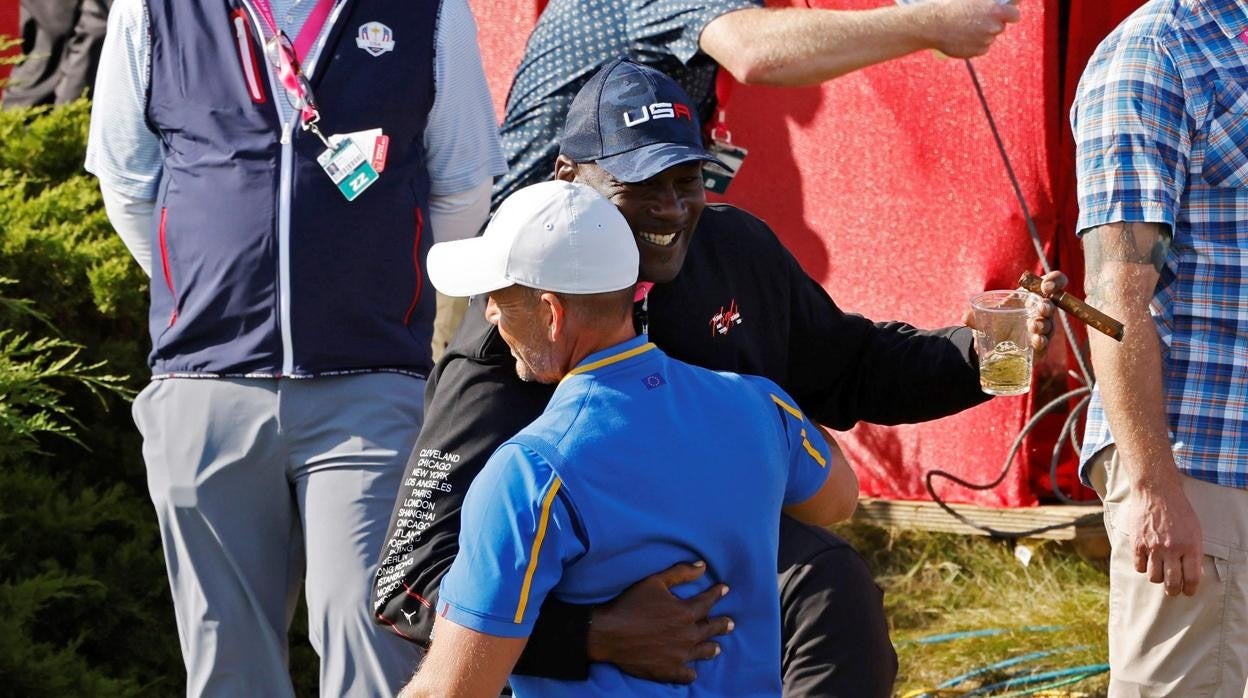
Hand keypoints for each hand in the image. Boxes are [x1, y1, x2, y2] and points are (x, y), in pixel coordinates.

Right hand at [587, 561, 732, 682]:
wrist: (609, 633)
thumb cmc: (630, 604)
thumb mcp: (654, 581)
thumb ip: (680, 573)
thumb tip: (702, 566)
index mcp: (686, 613)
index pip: (709, 602)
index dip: (717, 593)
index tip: (725, 589)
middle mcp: (688, 635)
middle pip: (712, 629)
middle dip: (723, 624)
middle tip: (730, 623)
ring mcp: (680, 656)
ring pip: (704, 652)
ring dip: (712, 648)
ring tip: (716, 648)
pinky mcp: (669, 671)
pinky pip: (687, 675)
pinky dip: (691, 672)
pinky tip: (691, 671)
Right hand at [927, 0, 1021, 58]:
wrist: (931, 24)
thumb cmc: (950, 5)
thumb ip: (990, 2)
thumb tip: (1003, 2)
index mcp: (996, 11)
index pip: (1015, 15)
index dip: (1010, 14)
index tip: (1005, 13)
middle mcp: (993, 28)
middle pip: (1000, 27)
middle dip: (992, 24)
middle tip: (976, 19)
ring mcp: (984, 42)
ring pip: (988, 38)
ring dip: (981, 34)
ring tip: (964, 27)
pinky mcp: (975, 52)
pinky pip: (979, 48)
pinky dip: (973, 44)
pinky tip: (961, 37)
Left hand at [961, 271, 1066, 353]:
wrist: (991, 342)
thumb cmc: (995, 319)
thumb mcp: (985, 313)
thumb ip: (975, 315)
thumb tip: (966, 318)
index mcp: (1031, 295)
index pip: (1053, 283)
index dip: (1055, 281)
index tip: (1045, 286)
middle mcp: (1040, 311)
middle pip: (1052, 305)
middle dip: (1047, 306)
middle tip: (1041, 309)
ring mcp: (1042, 328)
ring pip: (1049, 325)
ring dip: (1043, 324)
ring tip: (1034, 326)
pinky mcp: (1040, 345)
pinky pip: (1045, 343)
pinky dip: (1041, 341)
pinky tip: (1036, 341)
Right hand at [1123, 480, 1203, 595]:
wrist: (1156, 492)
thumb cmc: (1178, 510)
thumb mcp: (1194, 530)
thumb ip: (1193, 551)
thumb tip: (1190, 571)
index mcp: (1190, 546)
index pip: (1191, 578)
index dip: (1190, 589)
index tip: (1188, 591)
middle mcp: (1172, 549)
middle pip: (1172, 583)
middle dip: (1173, 590)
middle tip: (1172, 590)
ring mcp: (1153, 547)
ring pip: (1154, 577)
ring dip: (1158, 579)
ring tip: (1159, 574)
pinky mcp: (1137, 543)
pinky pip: (1139, 566)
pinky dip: (1143, 567)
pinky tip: (1146, 562)